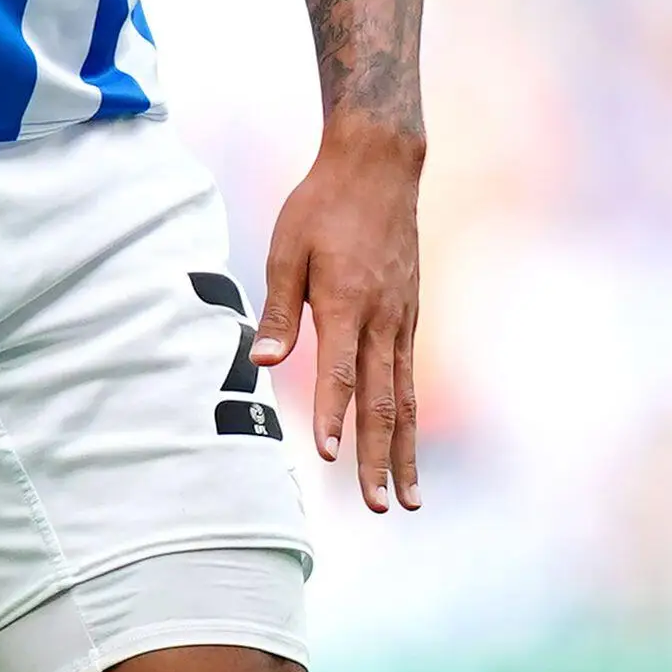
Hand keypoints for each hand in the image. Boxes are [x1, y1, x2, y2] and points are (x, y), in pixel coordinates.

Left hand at [252, 122, 422, 512]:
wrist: (380, 165)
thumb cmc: (324, 205)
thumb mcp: (288, 248)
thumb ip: (280, 310)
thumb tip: (261, 360)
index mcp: (348, 304)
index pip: (340, 372)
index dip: (332, 416)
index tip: (327, 456)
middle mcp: (383, 320)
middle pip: (382, 402)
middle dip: (378, 459)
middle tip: (379, 506)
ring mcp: (402, 320)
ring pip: (405, 399)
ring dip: (405, 453)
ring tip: (409, 499)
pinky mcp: (410, 316)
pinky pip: (409, 377)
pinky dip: (410, 418)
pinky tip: (408, 445)